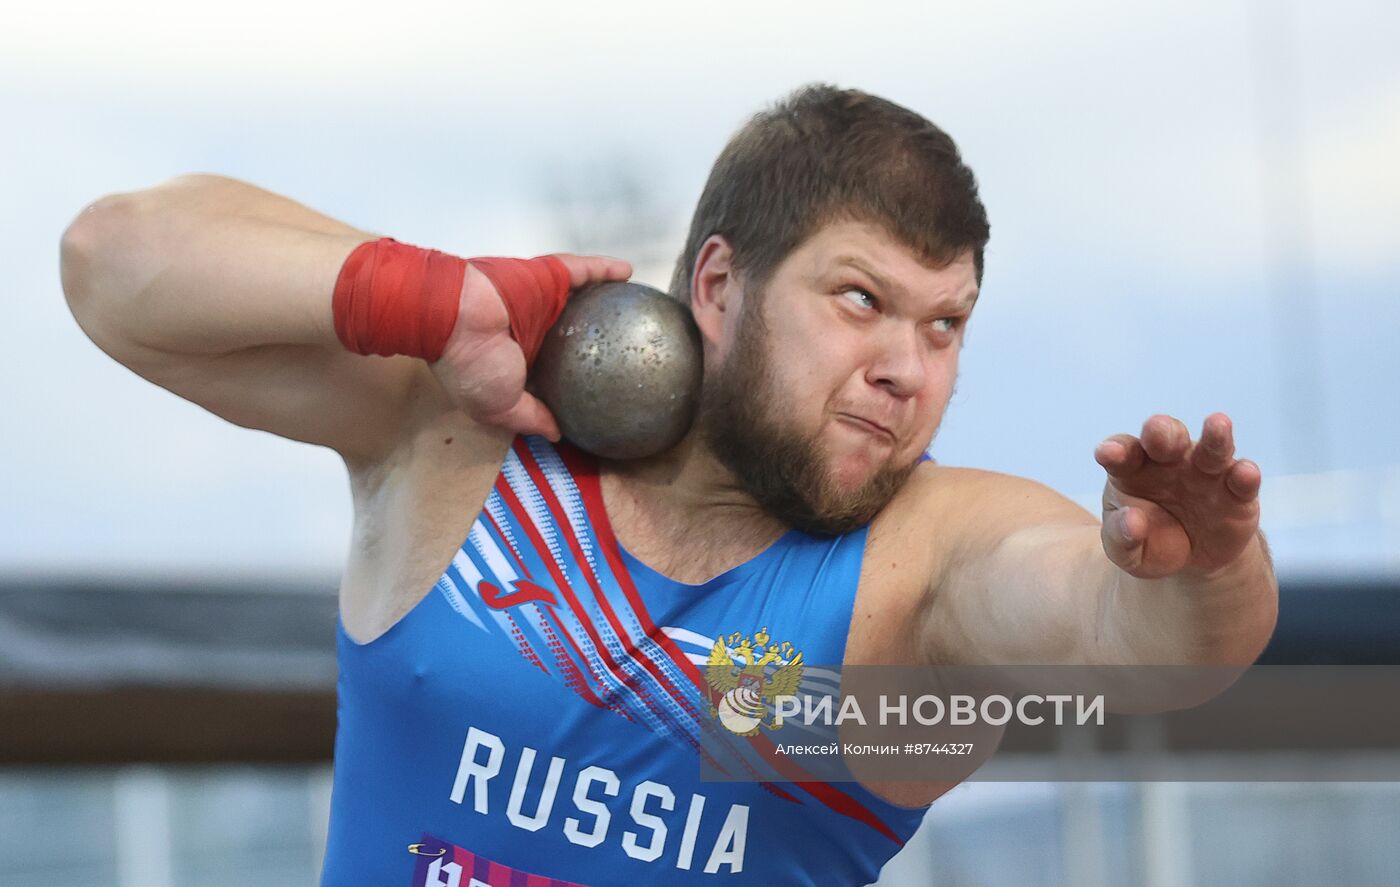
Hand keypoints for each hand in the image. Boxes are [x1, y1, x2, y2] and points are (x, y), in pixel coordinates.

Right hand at [430, 253, 631, 438]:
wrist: (451, 317)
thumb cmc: (470, 365)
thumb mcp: (500, 407)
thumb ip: (530, 418)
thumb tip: (556, 434)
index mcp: (521, 358)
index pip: (556, 366)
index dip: (578, 372)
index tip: (603, 383)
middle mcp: (534, 326)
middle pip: (575, 329)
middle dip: (600, 335)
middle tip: (628, 343)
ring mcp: (541, 299)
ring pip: (583, 297)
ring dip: (607, 299)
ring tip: (633, 306)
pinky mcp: (545, 275)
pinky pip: (582, 270)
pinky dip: (604, 269)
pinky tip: (626, 273)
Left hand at [1093, 413, 1261, 579]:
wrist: (1191, 562)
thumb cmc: (1149, 542)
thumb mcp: (1125, 549)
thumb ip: (1121, 537)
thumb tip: (1133, 522)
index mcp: (1132, 468)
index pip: (1122, 452)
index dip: (1115, 450)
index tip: (1106, 454)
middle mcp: (1170, 462)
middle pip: (1165, 437)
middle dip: (1161, 431)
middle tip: (1155, 429)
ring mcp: (1206, 473)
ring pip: (1211, 448)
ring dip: (1215, 437)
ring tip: (1218, 423)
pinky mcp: (1238, 494)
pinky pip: (1242, 481)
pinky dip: (1246, 475)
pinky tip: (1246, 472)